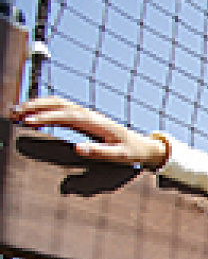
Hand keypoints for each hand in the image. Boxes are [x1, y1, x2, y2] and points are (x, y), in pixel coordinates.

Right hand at [10, 96, 168, 167]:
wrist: (141, 145)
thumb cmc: (130, 151)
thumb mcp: (119, 155)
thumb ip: (99, 152)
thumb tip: (77, 148)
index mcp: (96, 122)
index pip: (68, 114)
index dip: (47, 116)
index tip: (29, 121)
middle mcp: (88, 114)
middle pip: (58, 103)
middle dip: (35, 107)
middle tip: (14, 114)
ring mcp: (84, 114)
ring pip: (56, 103)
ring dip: (36, 105)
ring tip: (15, 113)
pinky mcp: (81, 118)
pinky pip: (59, 108)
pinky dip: (42, 108)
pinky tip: (29, 114)